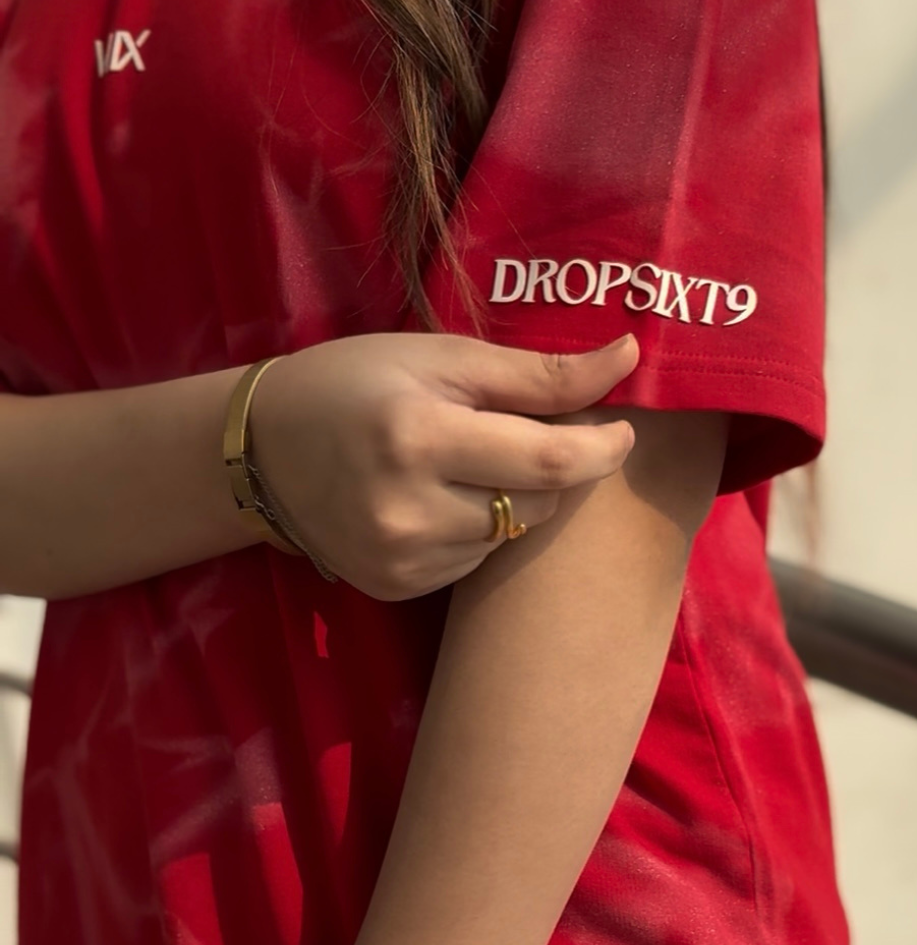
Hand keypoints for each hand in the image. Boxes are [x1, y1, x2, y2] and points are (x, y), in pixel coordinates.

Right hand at [247, 330, 639, 598]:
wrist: (259, 449)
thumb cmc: (355, 383)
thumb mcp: (441, 358)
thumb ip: (537, 373)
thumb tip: (631, 356)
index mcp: (419, 435)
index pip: (550, 460)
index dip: (602, 448)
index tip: (623, 430)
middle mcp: (407, 509)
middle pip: (538, 503)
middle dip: (548, 469)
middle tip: (514, 433)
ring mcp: (399, 558)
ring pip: (511, 537)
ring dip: (508, 502)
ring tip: (460, 465)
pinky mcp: (394, 588)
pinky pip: (473, 563)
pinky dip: (473, 533)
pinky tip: (434, 501)